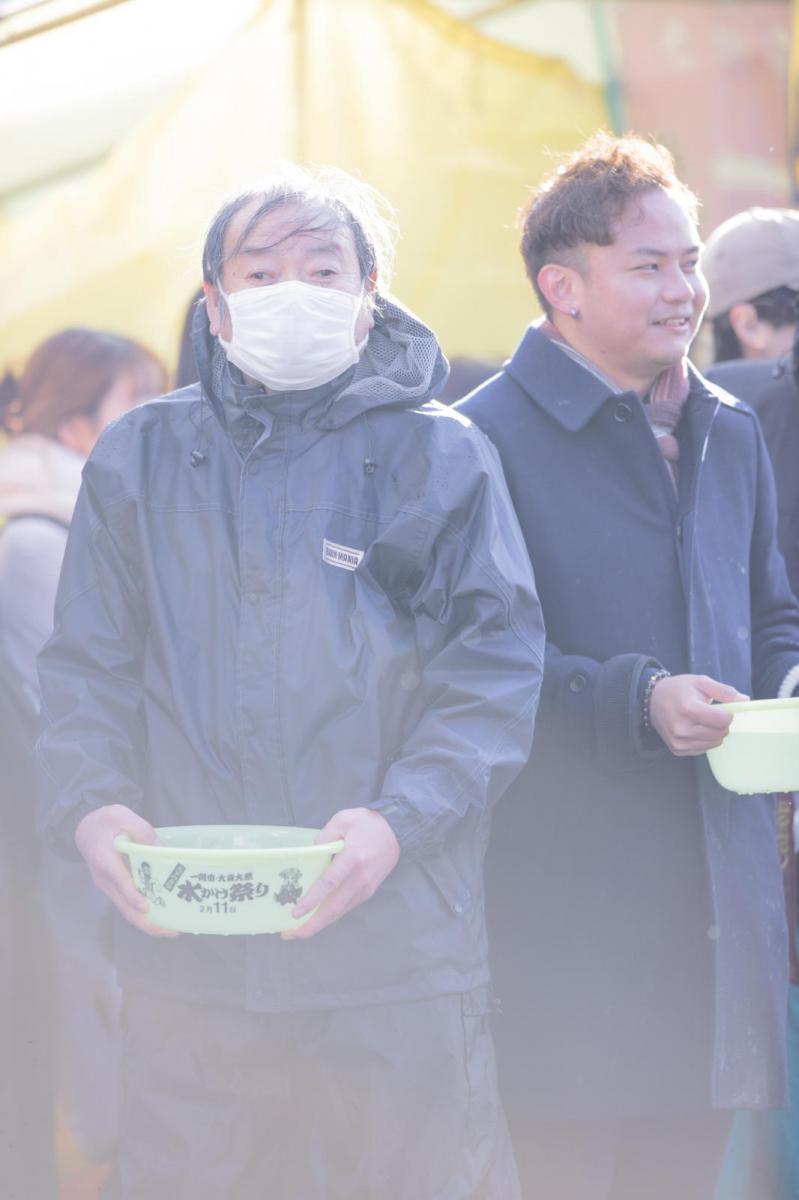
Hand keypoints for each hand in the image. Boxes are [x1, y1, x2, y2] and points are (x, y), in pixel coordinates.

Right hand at [74, 804, 177, 937]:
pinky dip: (143, 915)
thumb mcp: (121, 815)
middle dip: (147, 923)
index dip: (133, 896)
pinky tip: (161, 918)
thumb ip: (141, 830)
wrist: (83, 827)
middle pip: (125, 907)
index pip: (120, 881)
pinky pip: (127, 905)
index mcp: (105, 861)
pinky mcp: (114, 888)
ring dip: (147, 923)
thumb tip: (160, 849)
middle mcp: (105, 880)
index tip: (147, 907)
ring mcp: (108, 887)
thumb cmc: (103, 821)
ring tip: (170, 930)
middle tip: (171, 932)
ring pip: (126, 911)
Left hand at [281, 807, 399, 940]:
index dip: (311, 900)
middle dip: (311, 925)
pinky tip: (316, 917)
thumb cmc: (368, 824)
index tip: (295, 914)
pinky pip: (345, 907)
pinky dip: (329, 915)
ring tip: (297, 930)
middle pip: (333, 909)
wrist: (397, 830)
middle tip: (289, 934)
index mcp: (352, 859)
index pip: (329, 884)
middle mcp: (359, 879)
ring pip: (339, 912)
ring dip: (318, 924)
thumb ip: (324, 836)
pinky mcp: (367, 892)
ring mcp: (365, 889)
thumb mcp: (343, 819)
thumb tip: (311, 854)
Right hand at [648, 674, 748, 755]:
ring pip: (714, 743)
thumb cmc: (678, 689)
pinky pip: (703, 749)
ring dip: (713, 733)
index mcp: (689, 709)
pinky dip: (704, 740)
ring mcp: (679, 741)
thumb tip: (745, 701)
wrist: (652, 701)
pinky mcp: (677, 749)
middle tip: (710, 714)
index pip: (723, 721)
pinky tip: (694, 729)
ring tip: (701, 721)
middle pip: (720, 733)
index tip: (721, 708)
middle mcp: (683, 728)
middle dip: (720, 724)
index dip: (727, 714)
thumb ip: (724, 691)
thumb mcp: (701, 682)